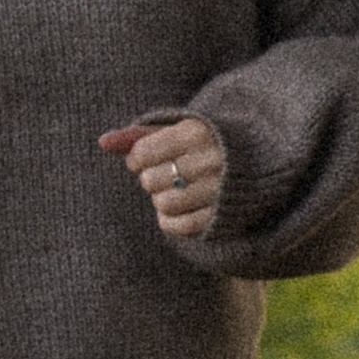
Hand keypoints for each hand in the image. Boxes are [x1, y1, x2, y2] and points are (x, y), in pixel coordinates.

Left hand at [99, 113, 225, 240]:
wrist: (255, 161)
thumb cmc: (201, 144)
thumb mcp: (175, 131)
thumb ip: (138, 135)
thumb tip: (102, 142)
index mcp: (196, 133)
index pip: (142, 152)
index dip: (136, 159)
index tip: (146, 158)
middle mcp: (210, 161)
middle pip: (150, 180)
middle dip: (150, 179)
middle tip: (166, 174)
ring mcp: (218, 190)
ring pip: (162, 204)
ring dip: (160, 199)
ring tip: (174, 190)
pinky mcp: (220, 216)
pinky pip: (177, 226)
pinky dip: (169, 220)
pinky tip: (178, 208)